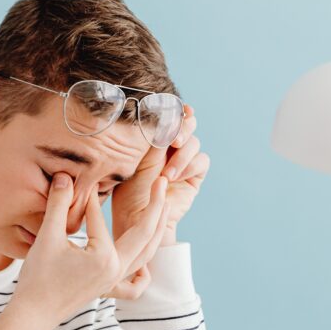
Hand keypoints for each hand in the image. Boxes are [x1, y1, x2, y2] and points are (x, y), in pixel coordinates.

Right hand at [11, 172, 170, 329]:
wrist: (32, 314)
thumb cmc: (37, 278)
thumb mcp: (47, 237)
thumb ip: (58, 205)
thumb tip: (64, 176)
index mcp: (105, 256)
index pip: (100, 219)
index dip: (90, 199)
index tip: (84, 180)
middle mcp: (116, 269)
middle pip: (144, 233)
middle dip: (155, 205)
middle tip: (162, 181)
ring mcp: (114, 281)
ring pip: (146, 254)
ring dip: (157, 230)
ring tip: (165, 208)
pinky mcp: (108, 290)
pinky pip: (133, 285)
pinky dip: (144, 274)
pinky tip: (145, 265)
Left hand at [111, 104, 209, 246]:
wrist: (140, 219)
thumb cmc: (128, 191)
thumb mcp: (137, 159)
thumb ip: (152, 138)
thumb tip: (165, 117)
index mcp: (154, 137)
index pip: (170, 116)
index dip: (177, 110)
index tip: (180, 109)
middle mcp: (171, 146)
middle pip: (188, 124)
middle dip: (184, 128)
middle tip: (175, 140)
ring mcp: (184, 160)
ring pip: (195, 143)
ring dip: (182, 156)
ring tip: (168, 174)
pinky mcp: (195, 175)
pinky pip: (202, 161)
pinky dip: (191, 166)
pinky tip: (176, 178)